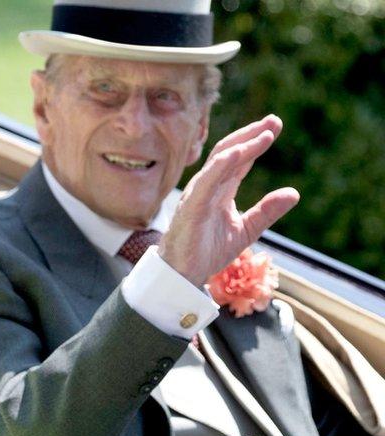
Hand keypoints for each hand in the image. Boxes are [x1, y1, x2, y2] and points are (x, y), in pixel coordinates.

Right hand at [159, 115, 299, 285]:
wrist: (183, 273)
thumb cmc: (206, 250)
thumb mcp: (246, 230)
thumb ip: (267, 211)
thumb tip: (294, 193)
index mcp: (220, 190)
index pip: (239, 159)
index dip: (256, 142)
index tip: (275, 126)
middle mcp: (208, 187)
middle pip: (229, 152)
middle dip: (251, 134)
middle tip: (274, 121)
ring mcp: (198, 194)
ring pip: (219, 162)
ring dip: (242, 146)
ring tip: (265, 135)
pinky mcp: (192, 206)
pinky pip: (206, 181)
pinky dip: (221, 165)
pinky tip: (238, 153)